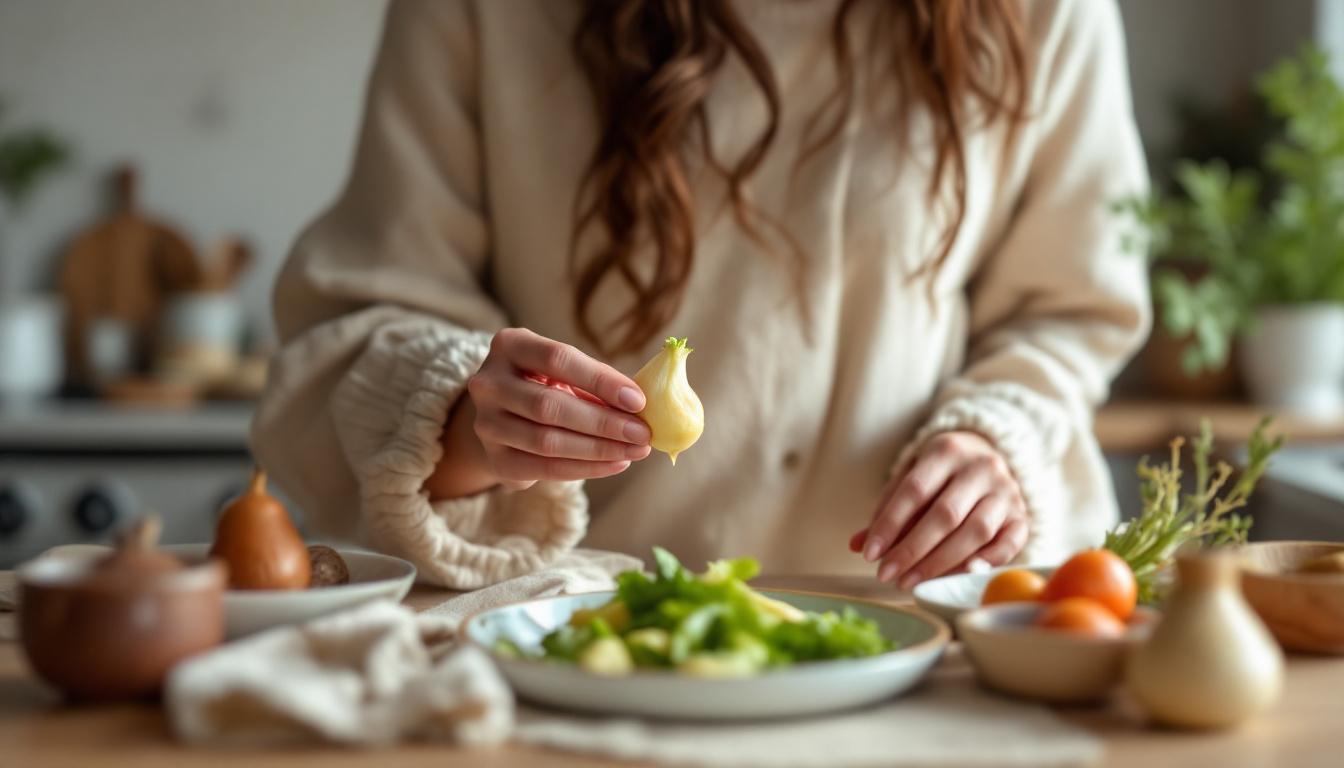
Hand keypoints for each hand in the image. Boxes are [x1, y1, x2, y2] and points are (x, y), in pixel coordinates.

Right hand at [458, 328, 650, 490]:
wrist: (505, 416)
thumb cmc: (545, 383)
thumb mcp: (564, 371)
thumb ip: (595, 381)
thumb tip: (639, 404)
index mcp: (509, 345)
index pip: (557, 359)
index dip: (600, 380)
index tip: (637, 400)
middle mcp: (488, 383)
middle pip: (549, 406)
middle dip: (603, 423)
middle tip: (642, 434)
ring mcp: (486, 423)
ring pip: (546, 441)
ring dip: (598, 450)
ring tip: (634, 451)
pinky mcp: (495, 458)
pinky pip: (544, 469)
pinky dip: (585, 469)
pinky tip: (615, 464)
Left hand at [849, 431, 1027, 588]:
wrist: (988, 454)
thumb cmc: (940, 474)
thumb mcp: (910, 478)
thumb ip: (887, 510)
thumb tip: (858, 545)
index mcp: (946, 450)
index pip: (914, 490)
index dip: (889, 524)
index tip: (870, 554)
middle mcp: (981, 467)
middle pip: (945, 515)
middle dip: (912, 550)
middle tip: (886, 575)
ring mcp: (1007, 491)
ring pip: (976, 532)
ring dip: (940, 563)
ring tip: (910, 581)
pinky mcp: (1023, 515)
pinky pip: (1006, 546)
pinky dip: (980, 564)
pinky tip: (953, 577)